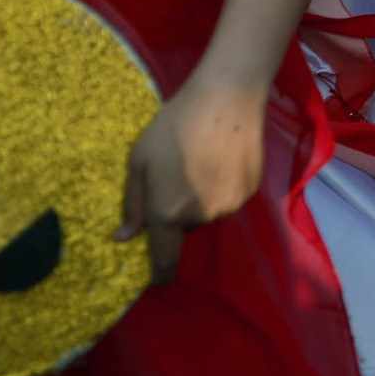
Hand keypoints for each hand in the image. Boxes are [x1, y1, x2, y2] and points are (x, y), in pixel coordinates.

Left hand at [119, 75, 267, 283]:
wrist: (226, 98)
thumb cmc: (174, 125)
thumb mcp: (139, 159)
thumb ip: (133, 203)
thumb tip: (124, 238)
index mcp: (168, 212)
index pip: (164, 260)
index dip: (159, 274)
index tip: (155, 277)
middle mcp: (201, 216)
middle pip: (186, 228)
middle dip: (178, 214)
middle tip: (176, 178)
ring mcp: (230, 205)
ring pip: (208, 213)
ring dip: (201, 200)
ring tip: (201, 162)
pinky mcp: (250, 191)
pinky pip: (228, 199)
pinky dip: (222, 187)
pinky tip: (222, 158)